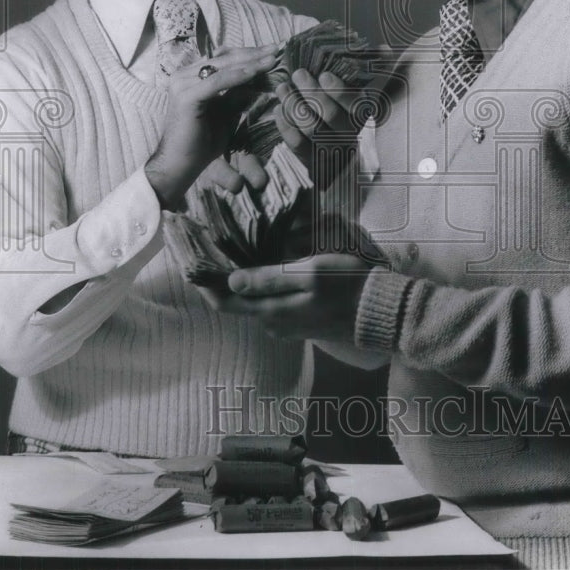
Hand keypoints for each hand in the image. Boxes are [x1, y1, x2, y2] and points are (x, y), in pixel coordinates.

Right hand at [145, 44, 277, 207]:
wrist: (180, 165)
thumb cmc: (201, 143)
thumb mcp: (224, 113)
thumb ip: (235, 94)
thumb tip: (257, 79)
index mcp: (190, 77)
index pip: (222, 58)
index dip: (247, 53)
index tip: (271, 51)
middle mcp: (183, 75)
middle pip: (223, 58)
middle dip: (252, 53)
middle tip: (277, 49)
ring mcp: (182, 84)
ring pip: (222, 66)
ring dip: (249, 62)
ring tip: (271, 59)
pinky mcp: (186, 96)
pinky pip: (217, 82)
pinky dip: (238, 76)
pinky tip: (255, 72)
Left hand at [195, 253, 370, 341]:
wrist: (382, 311)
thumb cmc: (348, 285)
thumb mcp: (310, 275)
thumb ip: (270, 279)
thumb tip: (231, 280)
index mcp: (270, 311)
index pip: (221, 300)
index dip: (202, 279)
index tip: (187, 255)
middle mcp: (271, 322)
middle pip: (231, 300)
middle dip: (213, 276)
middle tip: (198, 246)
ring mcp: (284, 323)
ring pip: (249, 301)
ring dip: (234, 279)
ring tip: (220, 249)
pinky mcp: (297, 319)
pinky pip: (266, 301)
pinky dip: (254, 285)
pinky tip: (253, 265)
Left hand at [274, 70, 359, 183]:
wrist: (332, 157)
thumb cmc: (340, 113)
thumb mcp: (354, 96)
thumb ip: (360, 75)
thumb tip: (384, 47)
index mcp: (361, 118)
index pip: (356, 105)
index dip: (339, 91)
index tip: (324, 75)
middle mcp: (348, 135)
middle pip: (330, 114)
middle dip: (311, 92)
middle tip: (298, 74)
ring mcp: (329, 149)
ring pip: (311, 128)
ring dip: (294, 105)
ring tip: (282, 88)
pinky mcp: (311, 160)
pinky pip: (296, 144)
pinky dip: (285, 125)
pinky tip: (278, 109)